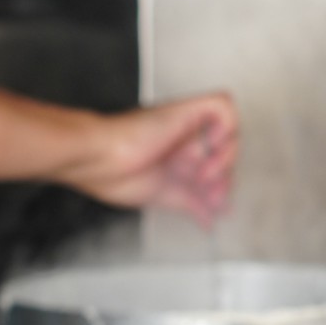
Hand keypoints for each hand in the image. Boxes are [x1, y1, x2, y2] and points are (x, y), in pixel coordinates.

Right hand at [59, 92, 236, 224]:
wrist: (97, 158)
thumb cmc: (112, 174)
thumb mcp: (163, 196)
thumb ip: (190, 205)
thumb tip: (209, 220)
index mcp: (174, 157)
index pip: (212, 167)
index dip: (220, 186)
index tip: (214, 205)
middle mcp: (181, 139)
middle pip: (223, 151)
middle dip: (224, 178)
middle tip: (212, 195)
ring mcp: (184, 123)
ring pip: (228, 129)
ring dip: (226, 156)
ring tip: (206, 175)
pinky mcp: (186, 109)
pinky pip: (223, 104)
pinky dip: (226, 127)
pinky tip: (209, 149)